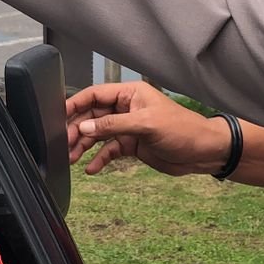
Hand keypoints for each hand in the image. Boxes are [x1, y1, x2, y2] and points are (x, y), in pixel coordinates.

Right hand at [66, 82, 228, 176]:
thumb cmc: (183, 130)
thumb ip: (113, 125)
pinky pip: (109, 150)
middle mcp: (126, 108)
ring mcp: (128, 127)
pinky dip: (99, 159)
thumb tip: (85, 126)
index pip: (95, 94)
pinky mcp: (132, 144)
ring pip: (98, 134)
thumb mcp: (146, 125)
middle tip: (64, 144)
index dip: (76, 104)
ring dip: (84, 145)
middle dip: (77, 129)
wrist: (204, 152)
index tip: (59, 115)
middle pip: (93, 116)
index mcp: (130, 94)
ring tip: (71, 158)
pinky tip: (91, 169)